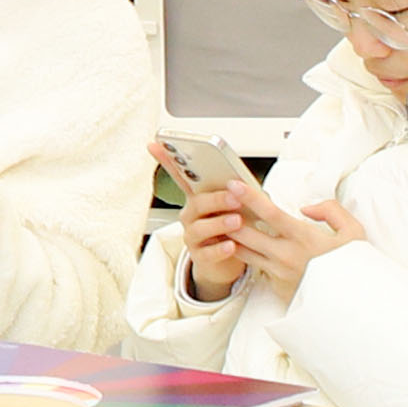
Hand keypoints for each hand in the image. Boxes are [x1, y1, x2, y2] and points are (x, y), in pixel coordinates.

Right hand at [168, 153, 265, 299]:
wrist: (229, 262)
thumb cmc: (234, 229)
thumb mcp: (237, 207)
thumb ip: (240, 194)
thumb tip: (251, 187)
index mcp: (198, 198)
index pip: (180, 176)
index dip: (166, 160)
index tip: (156, 144)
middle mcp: (191, 215)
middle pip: (197, 203)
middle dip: (216, 199)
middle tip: (235, 197)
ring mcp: (193, 236)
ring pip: (199, 228)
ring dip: (219, 223)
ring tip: (237, 221)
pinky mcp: (199, 256)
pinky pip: (206, 253)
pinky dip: (219, 249)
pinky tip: (231, 246)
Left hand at [227, 181, 376, 292]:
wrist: (353, 307)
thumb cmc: (355, 268)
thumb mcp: (353, 233)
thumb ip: (331, 211)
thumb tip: (307, 208)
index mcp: (304, 239)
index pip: (269, 213)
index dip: (249, 197)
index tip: (233, 184)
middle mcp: (286, 256)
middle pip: (245, 233)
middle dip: (227, 216)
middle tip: (217, 202)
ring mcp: (279, 274)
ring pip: (243, 252)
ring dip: (231, 237)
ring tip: (221, 222)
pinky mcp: (277, 288)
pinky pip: (257, 268)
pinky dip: (246, 256)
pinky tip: (240, 246)